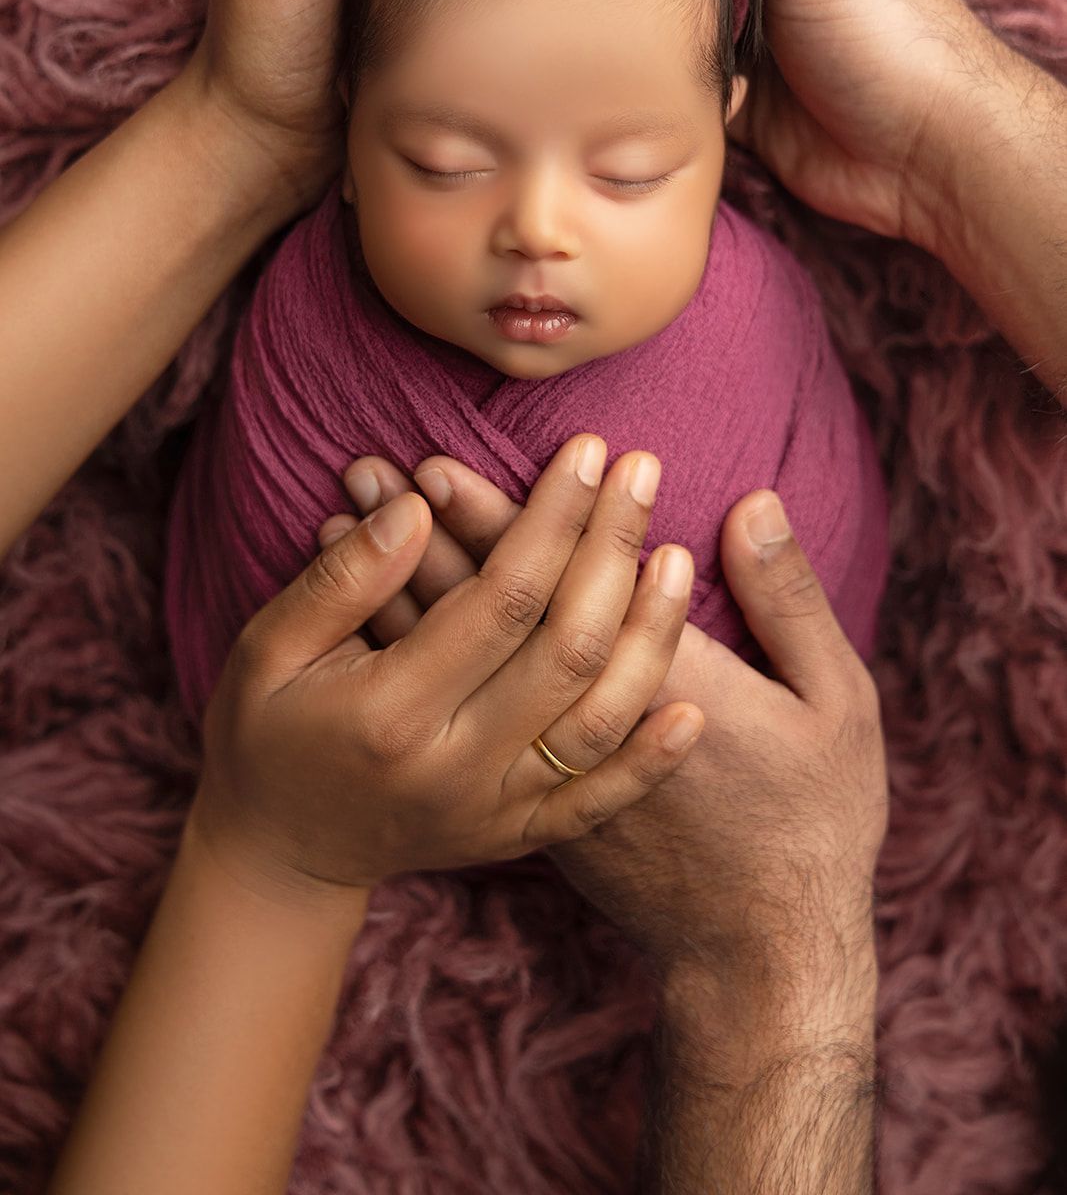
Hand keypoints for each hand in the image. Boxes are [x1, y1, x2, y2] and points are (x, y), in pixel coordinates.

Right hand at [189, 434, 705, 905]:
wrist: (277, 857)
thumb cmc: (264, 731)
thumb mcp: (269, 648)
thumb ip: (342, 581)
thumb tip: (415, 510)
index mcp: (390, 712)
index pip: (500, 599)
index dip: (551, 519)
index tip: (584, 452)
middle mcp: (455, 768)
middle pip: (567, 649)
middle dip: (613, 549)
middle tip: (643, 470)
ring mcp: (494, 811)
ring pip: (600, 722)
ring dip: (651, 638)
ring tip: (677, 558)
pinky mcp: (516, 838)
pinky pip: (598, 803)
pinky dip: (651, 761)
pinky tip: (697, 709)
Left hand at [319, 453, 887, 987]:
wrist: (762, 956)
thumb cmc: (815, 823)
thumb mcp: (834, 706)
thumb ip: (789, 602)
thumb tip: (750, 503)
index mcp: (650, 688)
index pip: (551, 589)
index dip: (498, 522)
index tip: (444, 466)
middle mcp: (575, 735)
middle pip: (484, 617)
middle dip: (433, 539)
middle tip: (381, 469)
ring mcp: (540, 778)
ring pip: (453, 667)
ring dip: (402, 588)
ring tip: (357, 522)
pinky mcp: (524, 806)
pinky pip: (443, 718)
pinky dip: (409, 665)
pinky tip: (376, 614)